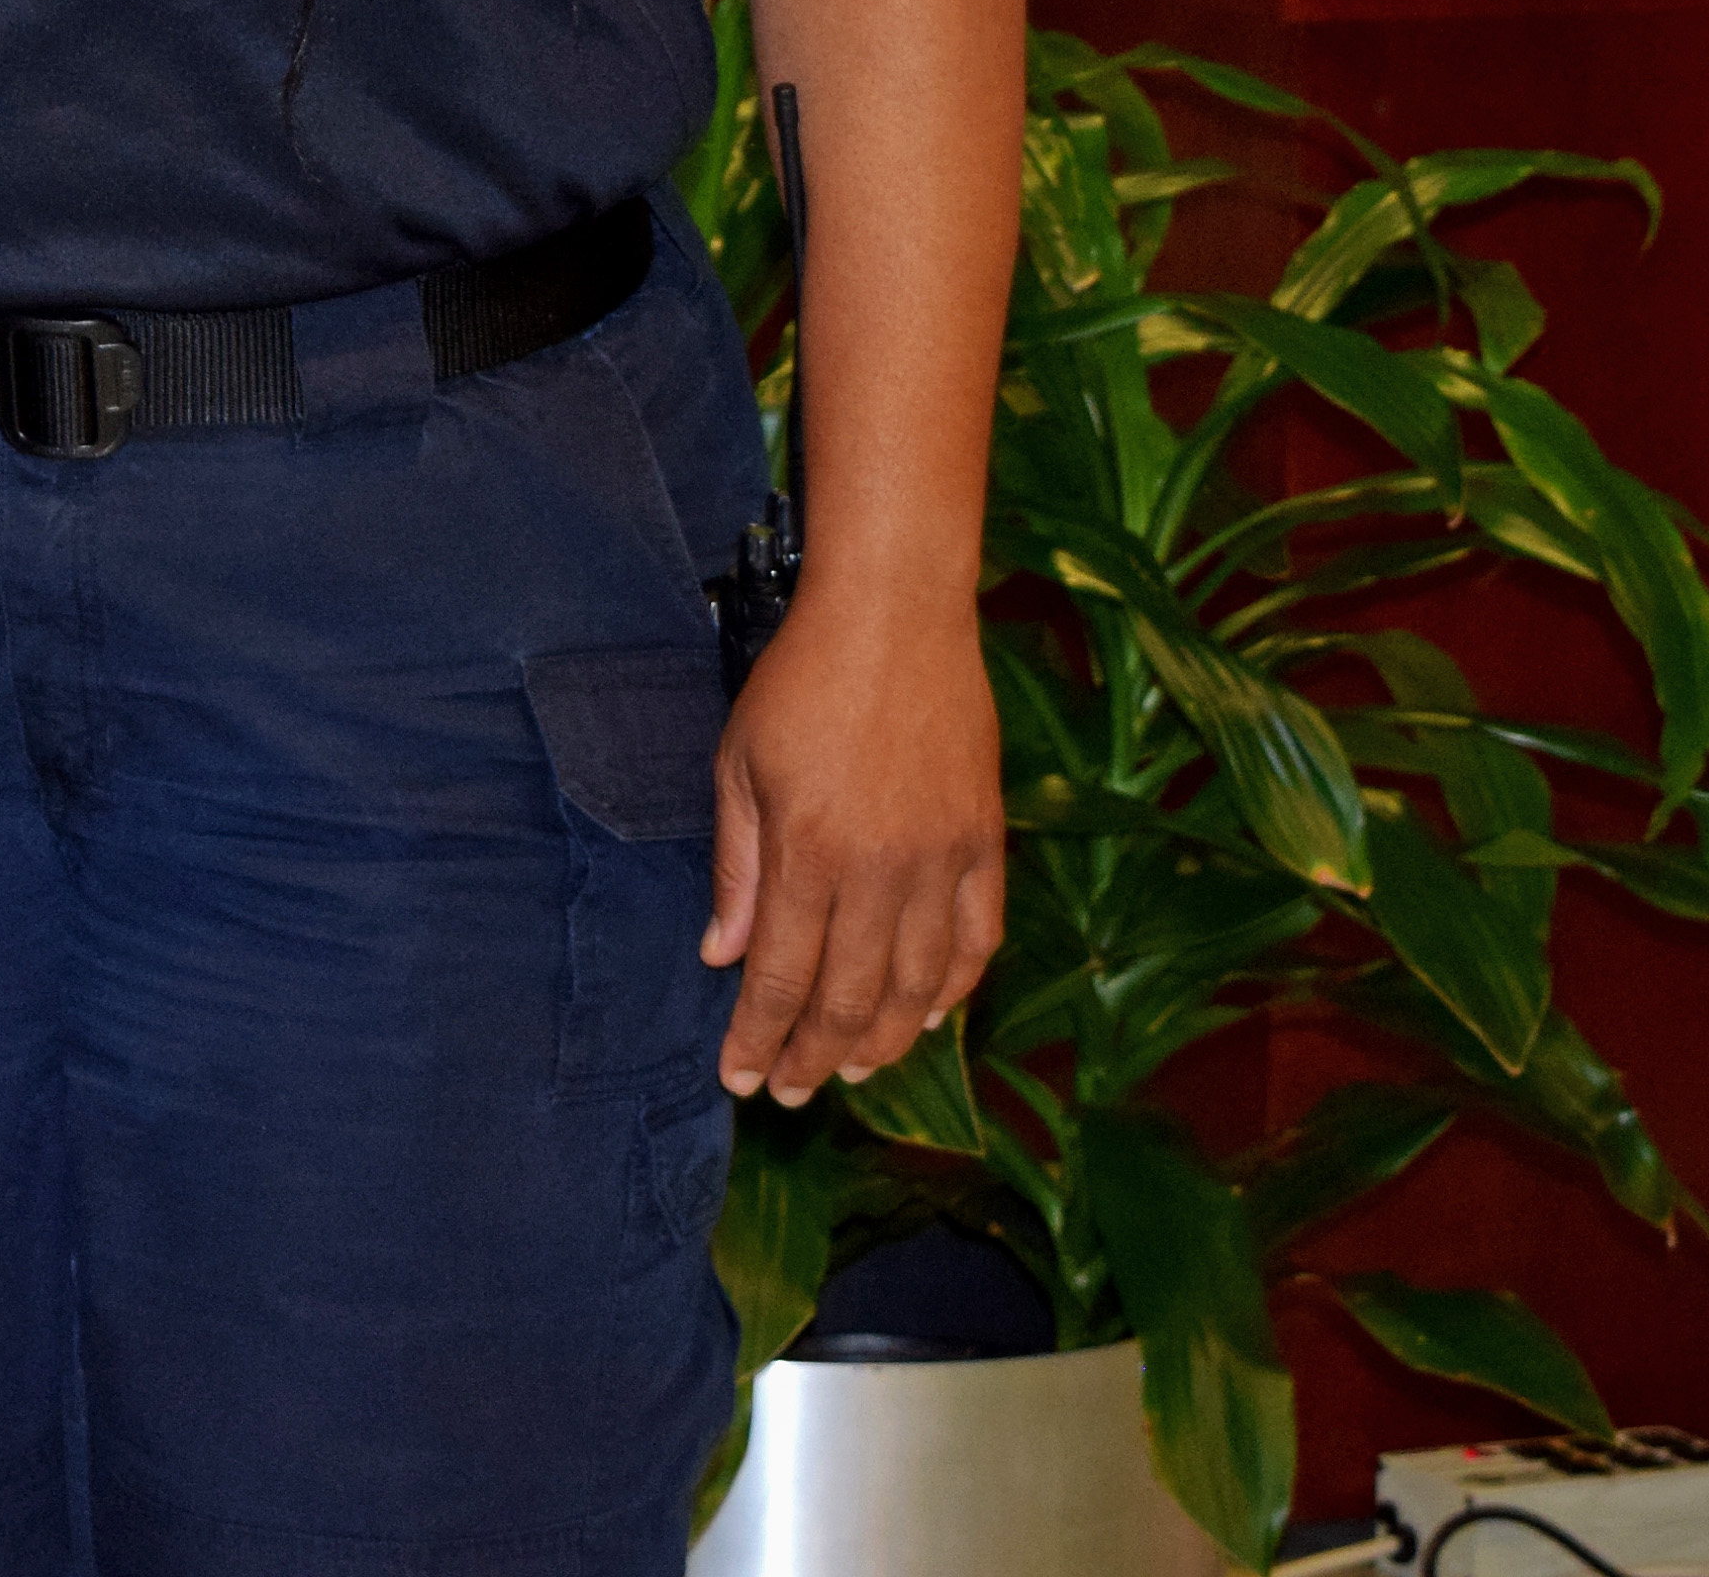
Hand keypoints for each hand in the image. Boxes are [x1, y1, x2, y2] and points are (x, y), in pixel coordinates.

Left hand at [706, 582, 1005, 1104]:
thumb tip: (722, 956)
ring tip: (852, 1069)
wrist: (895, 615)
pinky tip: (927, 1016)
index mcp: (806, 852)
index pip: (779, 977)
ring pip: (918, 985)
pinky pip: (978, 941)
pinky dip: (954, 990)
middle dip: (814, 1057)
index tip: (740, 1080)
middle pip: (848, 997)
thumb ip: (736, 868)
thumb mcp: (739, 765)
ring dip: (883, 1040)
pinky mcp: (986, 841)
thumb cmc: (801, 682)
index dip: (758, 1039)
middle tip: (792, 1092)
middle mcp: (879, 869)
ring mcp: (942, 858)